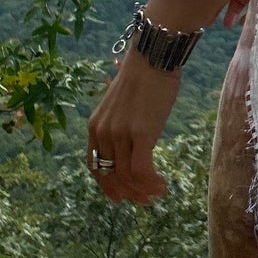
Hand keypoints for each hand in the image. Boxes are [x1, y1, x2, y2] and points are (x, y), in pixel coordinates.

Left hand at [86, 55, 182, 205]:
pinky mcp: (140, 133)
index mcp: (95, 126)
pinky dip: (151, 183)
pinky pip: (141, 170)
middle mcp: (103, 132)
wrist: (153, 57)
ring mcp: (120, 134)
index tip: (120, 197)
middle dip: (128, 193)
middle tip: (144, 200)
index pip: (94, 165)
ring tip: (157, 193)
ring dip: (143, 191)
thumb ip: (120, 126)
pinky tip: (162, 185)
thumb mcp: (121, 106)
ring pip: (127, 176)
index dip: (106, 185)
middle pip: (111, 175)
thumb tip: (132, 147)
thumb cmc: (143, 78)